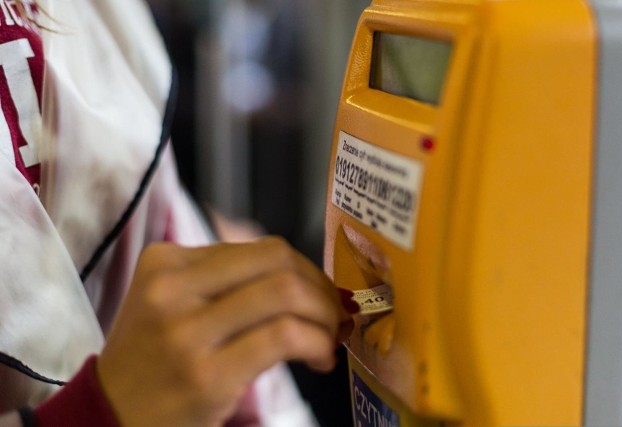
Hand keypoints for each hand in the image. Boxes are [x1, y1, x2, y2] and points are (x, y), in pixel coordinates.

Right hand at [96, 237, 354, 426]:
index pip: (260, 249)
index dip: (303, 270)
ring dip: (324, 314)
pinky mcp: (205, 373)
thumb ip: (223, 280)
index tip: (317, 294)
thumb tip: (300, 276)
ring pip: (285, 292)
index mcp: (166, 261)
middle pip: (277, 261)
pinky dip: (316, 342)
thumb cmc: (152, 361)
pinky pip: (283, 336)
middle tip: (332, 314)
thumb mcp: (171, 303)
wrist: (109, 418)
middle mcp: (172, 287)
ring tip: (328, 339)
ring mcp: (186, 330)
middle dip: (320, 287)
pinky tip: (318, 358)